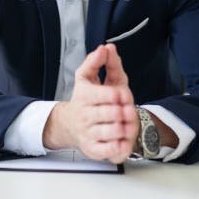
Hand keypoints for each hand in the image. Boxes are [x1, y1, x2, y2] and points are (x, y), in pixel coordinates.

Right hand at [43, 43, 138, 163]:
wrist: (68, 124)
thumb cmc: (85, 99)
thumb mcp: (87, 77)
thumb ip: (97, 61)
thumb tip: (106, 48)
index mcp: (85, 96)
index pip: (106, 94)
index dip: (120, 94)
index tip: (125, 94)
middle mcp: (85, 115)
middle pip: (111, 113)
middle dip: (126, 112)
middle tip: (130, 111)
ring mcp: (88, 133)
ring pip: (112, 132)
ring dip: (126, 129)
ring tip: (129, 125)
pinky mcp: (92, 149)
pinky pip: (107, 151)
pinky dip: (118, 147)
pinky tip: (122, 141)